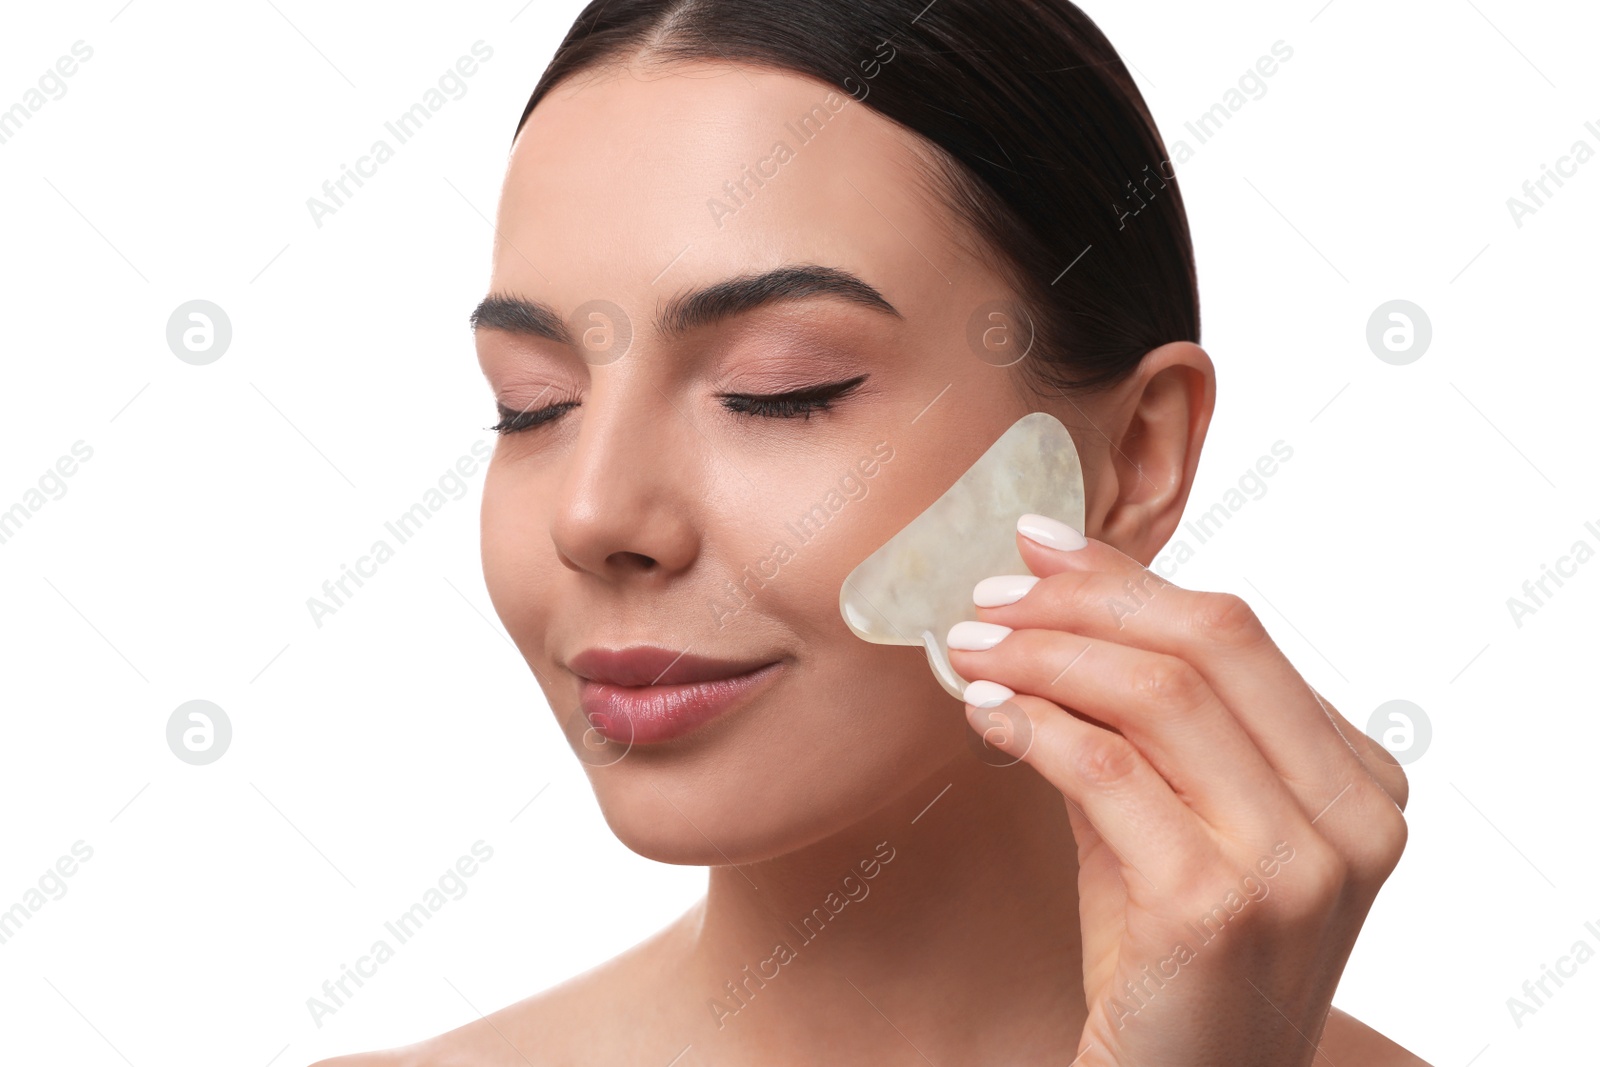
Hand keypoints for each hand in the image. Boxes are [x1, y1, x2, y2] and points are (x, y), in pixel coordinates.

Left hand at [945, 514, 1408, 1066]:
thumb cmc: (1172, 966)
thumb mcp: (1175, 827)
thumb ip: (1141, 730)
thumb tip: (1045, 609)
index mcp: (1359, 782)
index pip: (1237, 634)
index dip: (1127, 579)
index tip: (1038, 549)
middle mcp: (1352, 817)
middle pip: (1210, 642)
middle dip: (1083, 602)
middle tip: (990, 594)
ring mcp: (1296, 865)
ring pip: (1160, 697)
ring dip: (1045, 657)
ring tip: (971, 649)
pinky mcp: (1218, 907)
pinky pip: (1111, 774)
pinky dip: (1036, 728)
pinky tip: (985, 716)